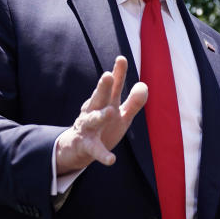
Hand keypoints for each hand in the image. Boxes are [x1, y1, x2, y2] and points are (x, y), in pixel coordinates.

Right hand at [55, 56, 147, 173]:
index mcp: (104, 103)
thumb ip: (133, 102)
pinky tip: (112, 160)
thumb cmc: (102, 128)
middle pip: (98, 98)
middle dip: (102, 87)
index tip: (121, 58)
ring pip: (93, 120)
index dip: (117, 73)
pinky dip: (103, 155)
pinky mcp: (86, 146)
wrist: (75, 149)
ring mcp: (88, 128)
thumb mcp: (121, 115)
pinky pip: (95, 150)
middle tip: (107, 75)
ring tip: (111, 111)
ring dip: (101, 116)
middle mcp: (93, 112)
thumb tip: (144, 85)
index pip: (112, 86)